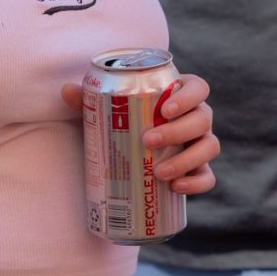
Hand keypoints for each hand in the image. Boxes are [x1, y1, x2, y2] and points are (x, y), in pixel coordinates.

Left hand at [59, 72, 219, 194]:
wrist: (127, 151)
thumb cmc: (121, 121)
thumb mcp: (104, 110)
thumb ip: (87, 99)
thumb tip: (67, 91)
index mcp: (179, 96)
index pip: (198, 87)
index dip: (189, 96)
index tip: (165, 109)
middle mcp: (196, 118)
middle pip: (203, 118)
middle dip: (178, 131)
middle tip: (148, 141)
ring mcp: (200, 144)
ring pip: (209, 147)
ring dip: (188, 160)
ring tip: (159, 172)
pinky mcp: (199, 169)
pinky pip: (208, 177)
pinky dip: (197, 183)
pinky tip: (176, 187)